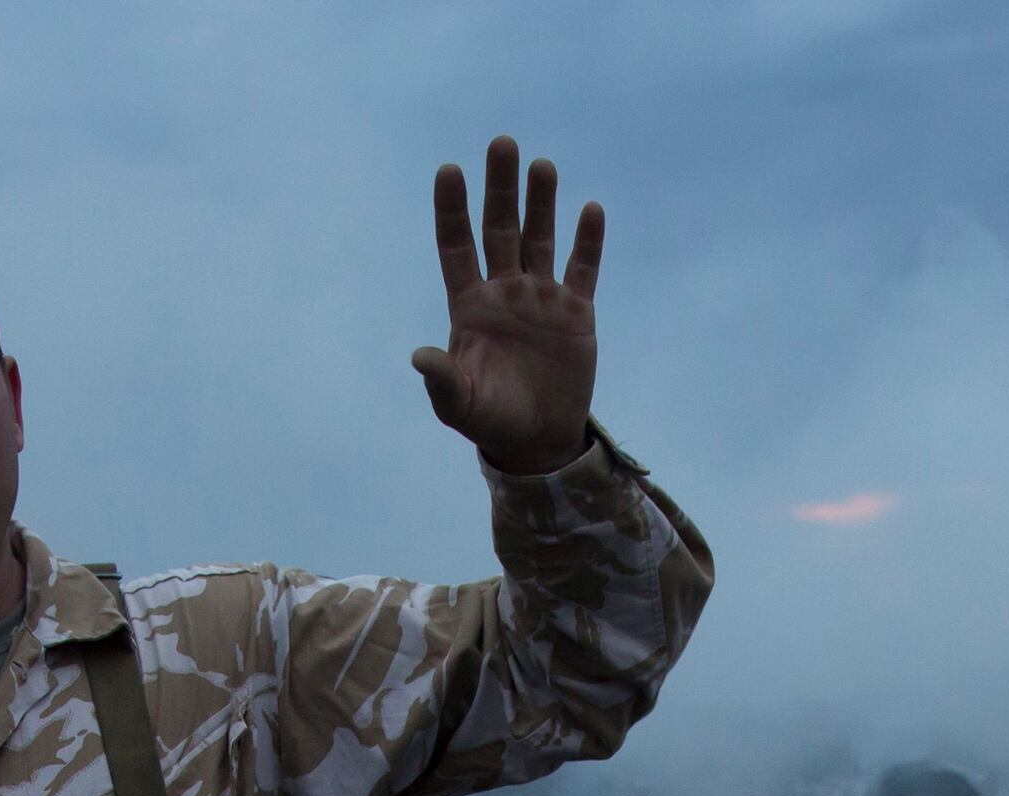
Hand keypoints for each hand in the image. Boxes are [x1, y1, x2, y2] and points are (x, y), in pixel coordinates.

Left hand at [410, 137, 599, 477]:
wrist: (537, 440)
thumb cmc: (491, 420)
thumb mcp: (460, 405)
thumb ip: (442, 380)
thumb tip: (418, 357)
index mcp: (469, 305)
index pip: (457, 247)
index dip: (452, 210)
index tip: (449, 171)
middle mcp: (503, 291)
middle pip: (500, 229)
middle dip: (500, 188)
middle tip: (502, 143)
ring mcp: (540, 298)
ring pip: (539, 239)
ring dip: (541, 203)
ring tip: (542, 166)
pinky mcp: (575, 312)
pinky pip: (582, 269)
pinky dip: (587, 242)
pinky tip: (589, 210)